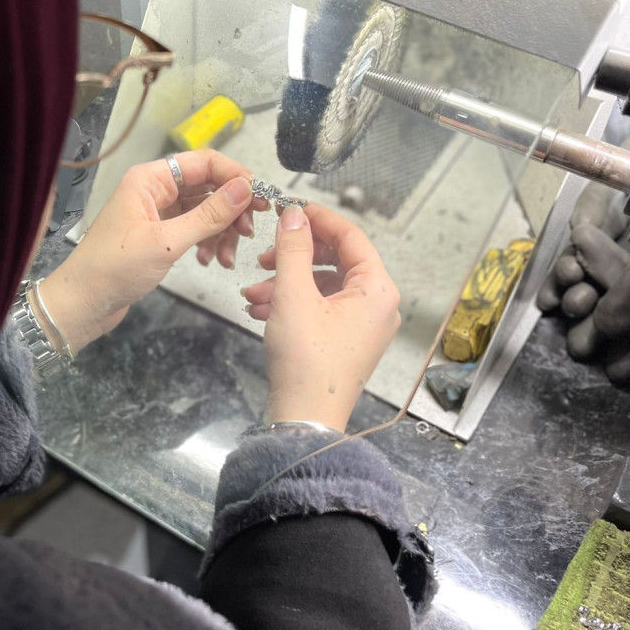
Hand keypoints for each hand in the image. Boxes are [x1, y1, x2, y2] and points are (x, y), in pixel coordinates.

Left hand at [40, 150, 267, 352]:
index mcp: (151, 179)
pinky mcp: (159, 235)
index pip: (204, 162)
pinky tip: (210, 262)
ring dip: (221, 231)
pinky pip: (193, 229)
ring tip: (228, 258)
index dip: (235, 176)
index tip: (260, 198)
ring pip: (203, 211)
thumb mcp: (167, 242)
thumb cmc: (116, 268)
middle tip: (249, 233)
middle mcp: (155, 189)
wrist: (83, 303)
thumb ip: (208, 215)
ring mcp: (157, 212)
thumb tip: (246, 187)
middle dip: (231, 209)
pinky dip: (206, 243)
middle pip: (207, 186)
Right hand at [243, 203, 400, 430]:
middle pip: (335, 261)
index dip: (318, 219)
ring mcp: (362, 326)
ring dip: (285, 284)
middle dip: (294, 257)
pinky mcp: (345, 342)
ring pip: (321, 287)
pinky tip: (260, 310)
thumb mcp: (294, 295)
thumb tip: (293, 214)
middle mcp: (377, 305)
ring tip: (252, 293)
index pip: (351, 236)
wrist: (305, 419)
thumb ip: (293, 249)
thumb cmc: (307, 360)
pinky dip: (291, 304)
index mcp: (377, 289)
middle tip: (264, 256)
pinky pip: (319, 309)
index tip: (289, 210)